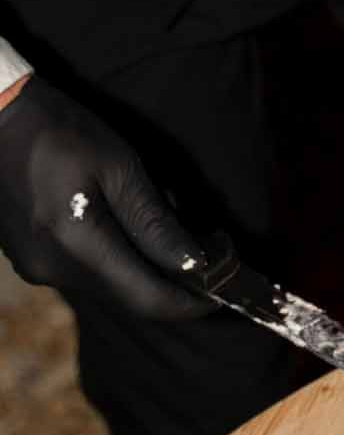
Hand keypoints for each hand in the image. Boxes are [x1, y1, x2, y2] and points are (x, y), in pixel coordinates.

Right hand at [0, 75, 211, 318]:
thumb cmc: (59, 131)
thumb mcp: (118, 166)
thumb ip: (155, 221)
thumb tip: (195, 264)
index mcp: (76, 245)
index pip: (148, 299)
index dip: (190, 303)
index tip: (222, 293)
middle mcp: (53, 269)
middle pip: (131, 299)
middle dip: (174, 287)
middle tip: (209, 259)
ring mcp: (37, 269)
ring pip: (110, 290)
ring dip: (148, 275)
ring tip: (178, 243)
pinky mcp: (31, 262)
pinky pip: (88, 277)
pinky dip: (120, 265)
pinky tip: (136, 236)